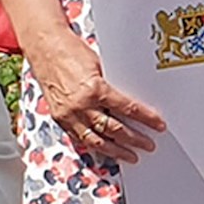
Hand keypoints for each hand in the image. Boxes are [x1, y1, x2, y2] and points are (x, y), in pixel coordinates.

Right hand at [32, 36, 166, 165]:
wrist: (44, 47)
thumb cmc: (71, 50)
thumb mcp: (99, 64)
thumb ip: (111, 84)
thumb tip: (129, 100)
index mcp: (95, 89)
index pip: (128, 109)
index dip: (146, 119)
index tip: (158, 125)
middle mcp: (82, 105)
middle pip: (114, 129)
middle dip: (134, 140)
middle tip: (148, 145)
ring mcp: (69, 114)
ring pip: (97, 140)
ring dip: (116, 150)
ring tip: (131, 156)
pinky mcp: (59, 118)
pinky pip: (80, 138)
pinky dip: (95, 146)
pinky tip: (105, 150)